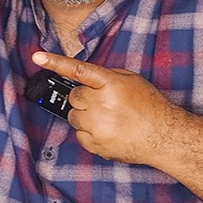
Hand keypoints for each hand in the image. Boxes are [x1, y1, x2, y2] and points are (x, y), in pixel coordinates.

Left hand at [31, 51, 185, 165]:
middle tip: (103, 103)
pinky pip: (79, 135)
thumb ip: (106, 76)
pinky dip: (89, 133)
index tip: (37, 56)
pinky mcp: (96, 145)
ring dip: (85, 115)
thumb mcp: (131, 80)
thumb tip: (84, 78)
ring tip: (108, 118)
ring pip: (73, 116)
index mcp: (111, 84)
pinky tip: (108, 131)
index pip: (78, 70)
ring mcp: (97, 127)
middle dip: (84, 98)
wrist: (164, 137)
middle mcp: (101, 104)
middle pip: (74, 97)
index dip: (56, 62)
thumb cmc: (150, 106)